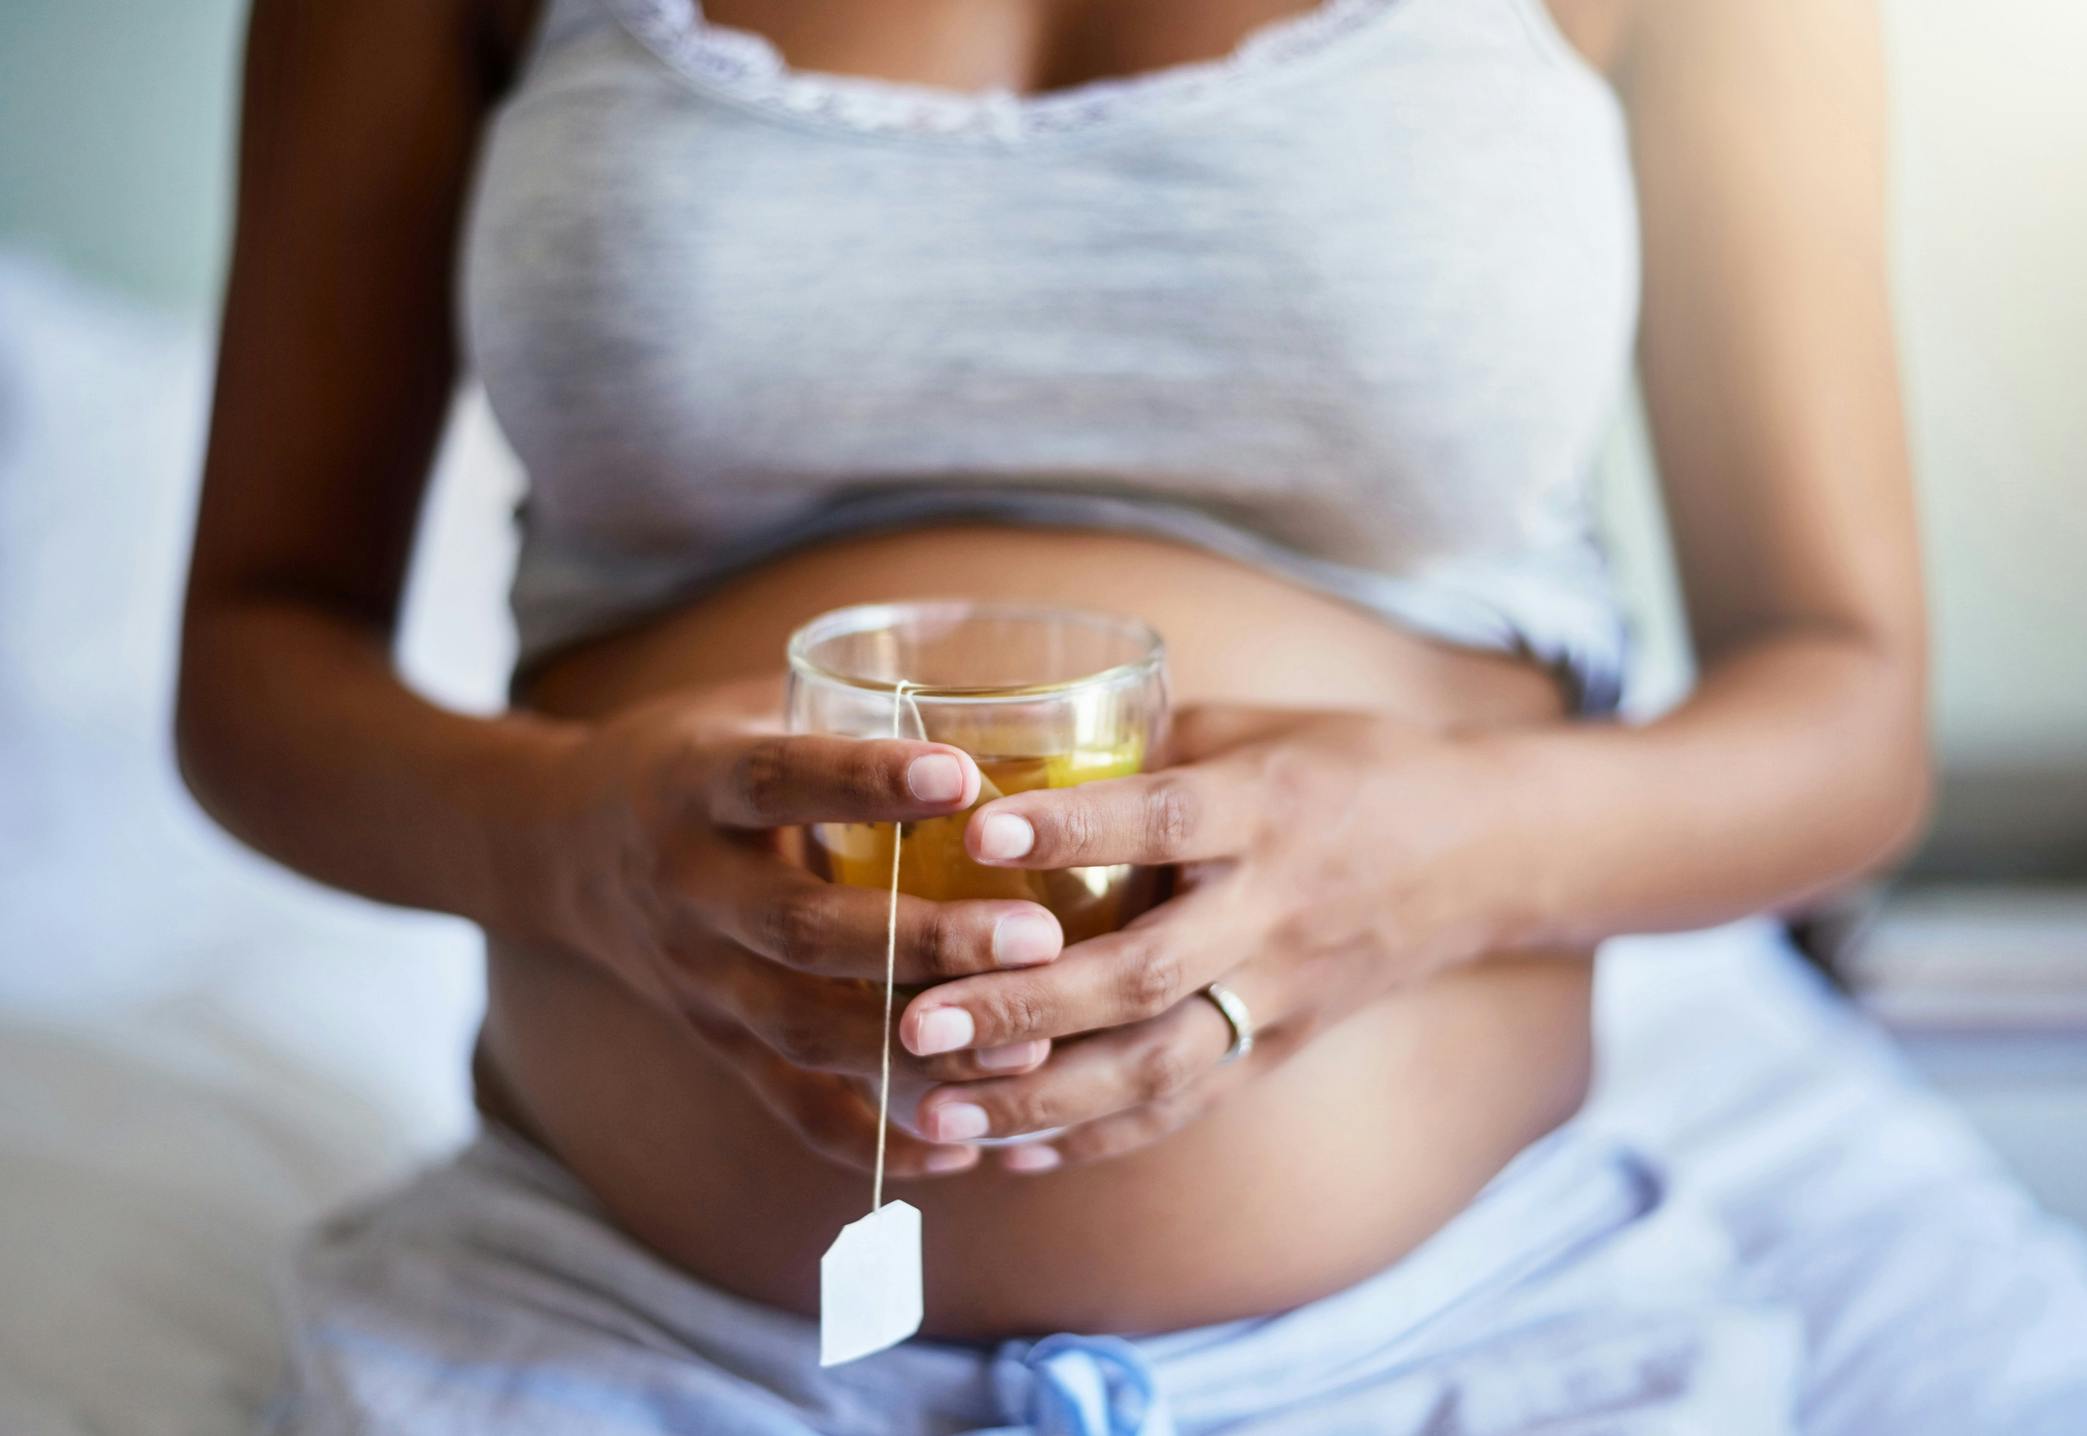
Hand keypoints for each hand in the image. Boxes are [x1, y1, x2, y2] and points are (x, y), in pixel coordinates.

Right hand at [528, 676, 1070, 1178]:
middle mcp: (689, 889)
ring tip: (1029, 1048)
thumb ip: (848, 710)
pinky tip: (965, 1145)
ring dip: (918, 1047)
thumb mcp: (745, 711)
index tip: (963, 776)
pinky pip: (793, 1106)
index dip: (864, 781)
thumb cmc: (695, 763)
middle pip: (803, 927)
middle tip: (1038, 937)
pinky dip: (877, 1137)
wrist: (557, 850)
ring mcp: (699, 979)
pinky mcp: (717, 1043)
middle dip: (924, 940)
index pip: (775, 779)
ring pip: (805, 1028)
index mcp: (693, 787)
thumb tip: (1008, 691)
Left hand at [900, 704, 1525, 1169]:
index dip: (1072, 829)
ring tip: (935, 1112)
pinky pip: (1185, 1106)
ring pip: (1158, 1064)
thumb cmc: (1351, 768)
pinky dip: (1095, 1136)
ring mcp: (1281, 993)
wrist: (1482, 854)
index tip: (977, 834)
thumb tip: (1016, 741)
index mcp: (1267, 809)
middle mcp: (1273, 909)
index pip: (1163, 820)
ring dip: (1041, 1099)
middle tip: (916, 1021)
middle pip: (1145, 972)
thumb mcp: (1258, 729)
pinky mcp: (1282, 1048)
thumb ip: (1147, 744)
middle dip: (1024, 1007)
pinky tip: (1009, 1152)